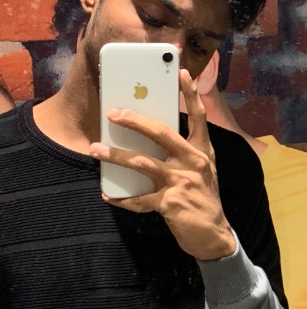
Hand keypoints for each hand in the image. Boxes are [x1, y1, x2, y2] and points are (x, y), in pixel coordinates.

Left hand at [89, 69, 235, 260]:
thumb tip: (147, 136)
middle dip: (134, 121)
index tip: (181, 72)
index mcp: (202, 150)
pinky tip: (107, 195)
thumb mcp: (200, 169)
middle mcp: (194, 161)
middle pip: (161, 133)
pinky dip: (121, 199)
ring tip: (94, 150)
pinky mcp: (170, 203)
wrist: (214, 236)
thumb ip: (180, 152)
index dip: (190, 93)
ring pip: (142, 162)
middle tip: (113, 113)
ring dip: (115, 156)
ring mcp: (182, 182)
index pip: (198, 116)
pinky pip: (138, 199)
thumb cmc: (203, 196)